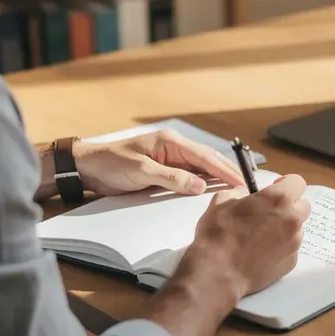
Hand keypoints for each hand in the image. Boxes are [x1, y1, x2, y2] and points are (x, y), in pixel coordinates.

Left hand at [73, 129, 246, 196]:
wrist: (88, 168)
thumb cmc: (111, 163)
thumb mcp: (142, 171)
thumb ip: (171, 178)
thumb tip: (200, 186)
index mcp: (170, 142)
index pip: (204, 156)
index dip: (224, 169)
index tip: (241, 181)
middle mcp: (173, 148)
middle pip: (207, 161)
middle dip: (226, 172)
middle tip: (246, 187)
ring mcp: (169, 161)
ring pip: (200, 170)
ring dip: (216, 179)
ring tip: (235, 191)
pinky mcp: (163, 173)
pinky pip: (188, 178)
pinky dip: (201, 185)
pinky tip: (211, 194)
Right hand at [183, 175, 311, 297]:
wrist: (218, 271)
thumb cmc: (218, 233)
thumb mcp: (222, 201)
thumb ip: (240, 192)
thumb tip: (245, 193)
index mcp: (278, 198)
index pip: (298, 182)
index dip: (286, 184)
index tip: (275, 188)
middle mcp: (292, 219)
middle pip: (303, 206)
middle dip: (289, 206)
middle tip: (269, 213)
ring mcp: (294, 242)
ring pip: (298, 228)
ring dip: (286, 228)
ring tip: (263, 236)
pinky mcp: (292, 262)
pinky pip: (292, 248)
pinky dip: (281, 247)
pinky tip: (262, 253)